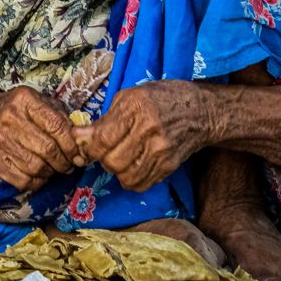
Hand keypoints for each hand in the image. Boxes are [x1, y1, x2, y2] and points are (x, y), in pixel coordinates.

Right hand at [0, 86, 83, 192]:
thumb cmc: (17, 111)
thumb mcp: (38, 102)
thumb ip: (59, 115)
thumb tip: (80, 137)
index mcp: (24, 100)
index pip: (56, 126)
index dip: (71, 144)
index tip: (78, 153)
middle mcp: (10, 118)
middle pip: (48, 149)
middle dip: (64, 162)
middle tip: (69, 165)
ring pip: (37, 167)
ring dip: (51, 172)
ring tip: (54, 168)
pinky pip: (23, 180)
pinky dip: (37, 182)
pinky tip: (40, 175)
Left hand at [74, 81, 209, 191]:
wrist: (201, 110)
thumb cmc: (161, 98)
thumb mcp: (130, 96)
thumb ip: (105, 118)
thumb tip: (79, 137)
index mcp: (136, 107)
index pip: (103, 138)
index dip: (89, 145)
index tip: (86, 143)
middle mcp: (149, 130)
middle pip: (112, 161)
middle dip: (103, 158)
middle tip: (106, 150)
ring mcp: (161, 150)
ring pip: (125, 176)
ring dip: (116, 171)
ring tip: (119, 158)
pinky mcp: (170, 165)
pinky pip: (141, 184)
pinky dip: (131, 179)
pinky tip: (132, 166)